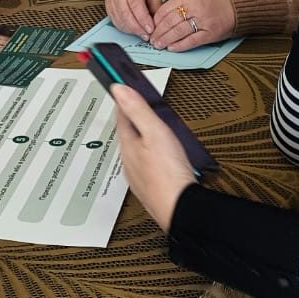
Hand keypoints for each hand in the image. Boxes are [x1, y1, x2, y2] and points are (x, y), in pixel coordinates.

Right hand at [104, 0, 160, 37]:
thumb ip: (156, 4)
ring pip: (119, 20)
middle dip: (137, 28)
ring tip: (143, 34)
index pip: (136, 4)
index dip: (143, 19)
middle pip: (125, 14)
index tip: (151, 28)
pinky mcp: (107, 9)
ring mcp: (110, 1)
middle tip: (147, 34)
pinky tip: (134, 30)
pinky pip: (115, 23)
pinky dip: (126, 29)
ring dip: (132, 31)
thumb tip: (158, 22)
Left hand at [110, 83, 194, 232]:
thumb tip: (119, 89)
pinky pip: (147, 166)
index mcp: (127, 145)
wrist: (180, 208)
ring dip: (143, 139)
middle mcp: (129, 162)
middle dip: (134, 120)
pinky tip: (162, 158)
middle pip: (128, 134)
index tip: (125, 90)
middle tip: (140, 108)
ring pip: (137, 152)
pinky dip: (151, 157)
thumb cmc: (168, 172)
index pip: (121, 117)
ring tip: (152, 130)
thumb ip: (137, 109)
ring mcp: (139, 177)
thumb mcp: (154, 131)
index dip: (124, 102)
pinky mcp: (150, 188)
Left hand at [148, 0, 233, 50]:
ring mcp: (203, 21)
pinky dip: (180, 46)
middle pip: (170, 21)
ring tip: (159, 45)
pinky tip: (172, 48)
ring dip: (166, 40)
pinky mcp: (210, 33)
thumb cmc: (213, 3)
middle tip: (152, 39)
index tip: (150, 27)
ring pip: (179, 32)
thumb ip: (178, 5)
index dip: (155, 21)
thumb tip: (160, 17)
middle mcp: (195, 8)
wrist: (234, 6)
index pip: (165, 9)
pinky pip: (191, 41)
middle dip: (158, 32)